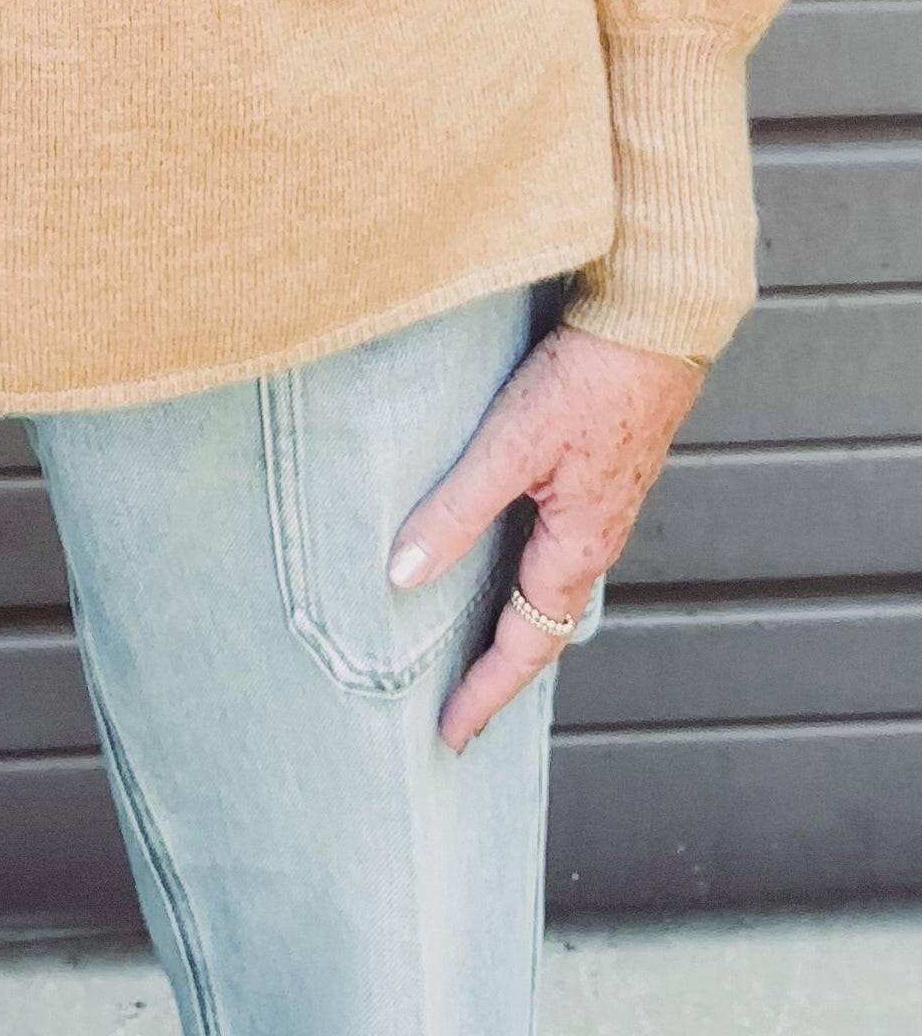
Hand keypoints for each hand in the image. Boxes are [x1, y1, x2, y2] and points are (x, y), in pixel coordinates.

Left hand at [387, 323, 703, 753]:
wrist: (658, 321)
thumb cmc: (588, 379)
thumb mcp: (510, 446)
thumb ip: (455, 509)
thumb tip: (401, 577)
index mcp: (578, 549)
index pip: (528, 647)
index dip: (485, 693)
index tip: (448, 737)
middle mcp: (595, 540)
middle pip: (543, 627)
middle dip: (499, 671)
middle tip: (454, 707)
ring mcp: (600, 507)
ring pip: (550, 585)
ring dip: (512, 623)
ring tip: (467, 643)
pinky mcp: (597, 472)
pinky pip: (555, 546)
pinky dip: (522, 574)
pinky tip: (497, 555)